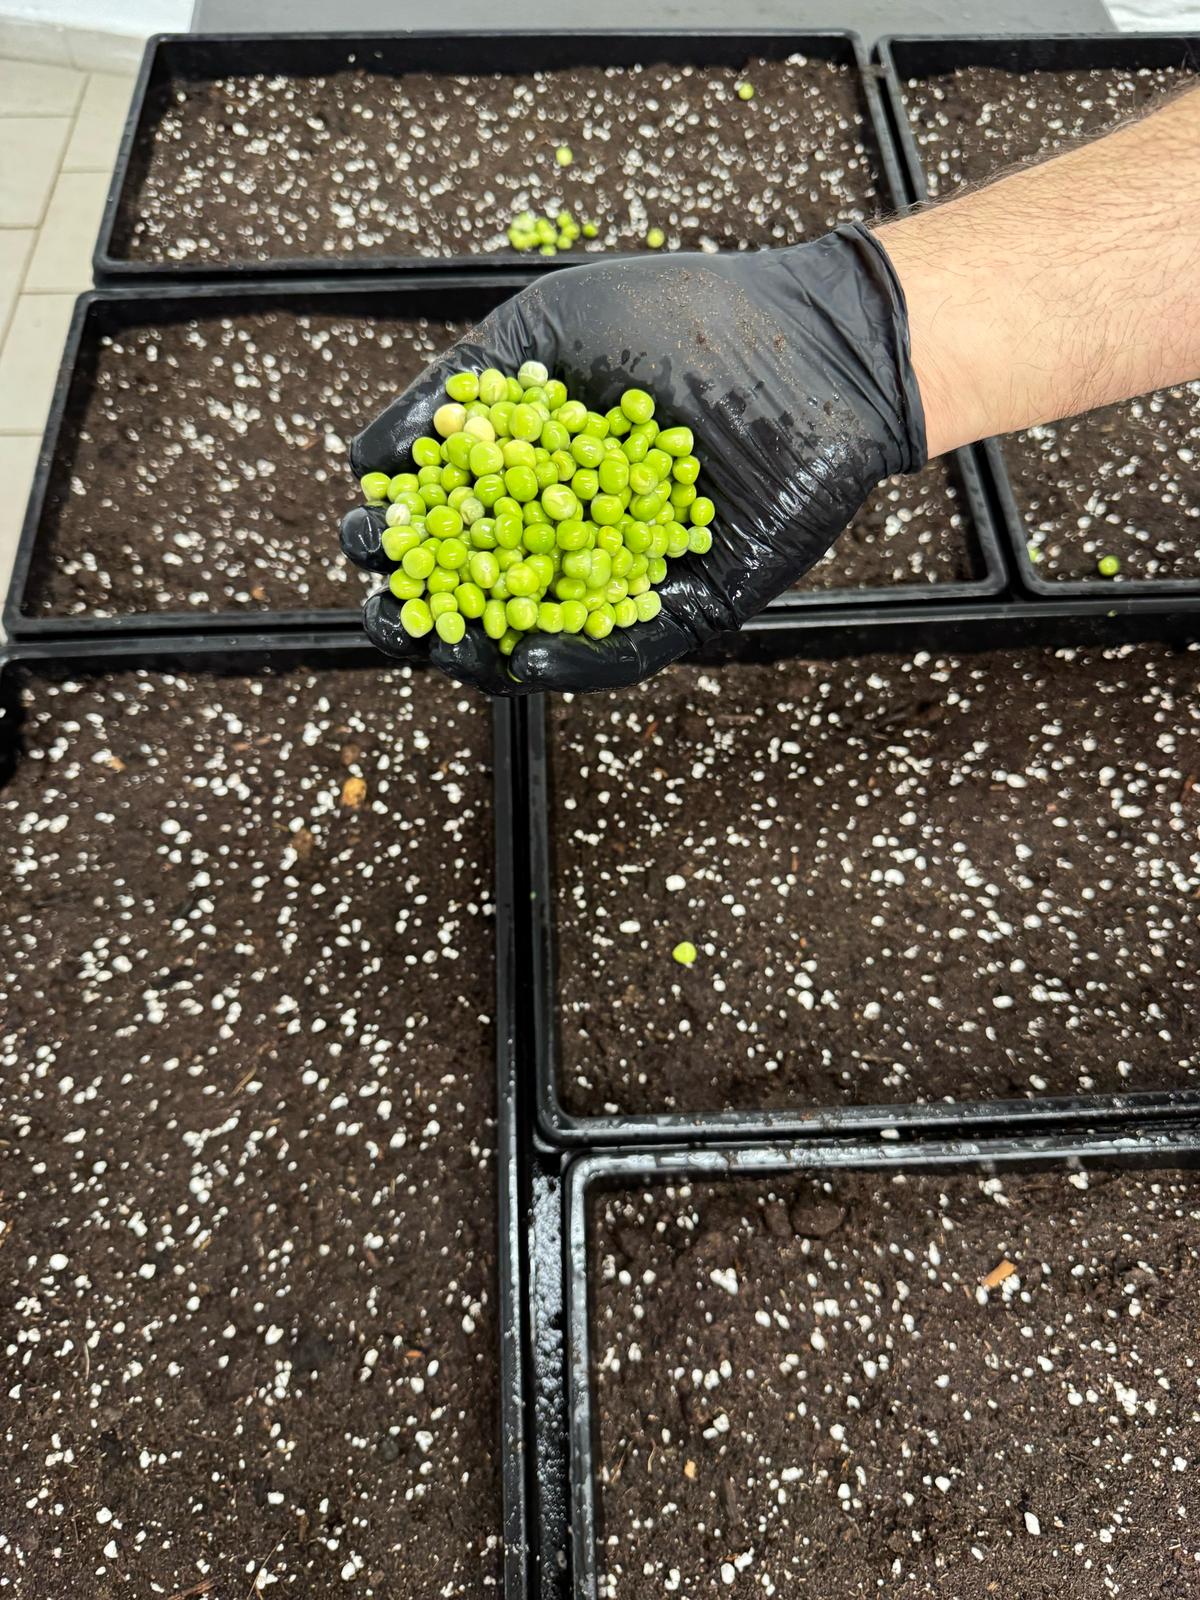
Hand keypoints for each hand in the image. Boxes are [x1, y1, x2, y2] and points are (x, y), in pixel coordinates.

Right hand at [341, 222, 926, 694]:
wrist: (811, 345)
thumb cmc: (684, 319)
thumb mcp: (544, 332)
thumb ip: (455, 388)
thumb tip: (365, 457)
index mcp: (535, 472)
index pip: (451, 521)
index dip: (399, 538)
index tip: (363, 539)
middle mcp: (575, 528)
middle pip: (485, 589)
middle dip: (426, 610)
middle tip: (388, 613)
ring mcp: (629, 572)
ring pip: (546, 631)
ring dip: (485, 650)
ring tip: (442, 647)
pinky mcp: (688, 604)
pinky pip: (626, 646)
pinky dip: (574, 656)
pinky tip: (524, 651)